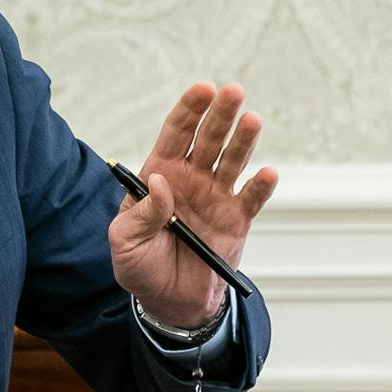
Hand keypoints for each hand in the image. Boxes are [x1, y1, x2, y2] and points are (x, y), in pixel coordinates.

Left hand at [108, 83, 277, 328]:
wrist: (169, 302)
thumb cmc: (140, 266)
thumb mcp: (125, 241)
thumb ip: (141, 212)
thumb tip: (160, 183)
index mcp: (160, 174)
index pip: (176, 133)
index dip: (189, 109)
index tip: (203, 89)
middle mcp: (192, 178)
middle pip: (208, 139)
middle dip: (220, 114)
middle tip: (233, 92)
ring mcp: (216, 197)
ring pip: (233, 161)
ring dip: (243, 141)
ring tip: (252, 120)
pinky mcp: (236, 220)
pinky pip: (251, 199)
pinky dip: (261, 186)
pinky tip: (266, 173)